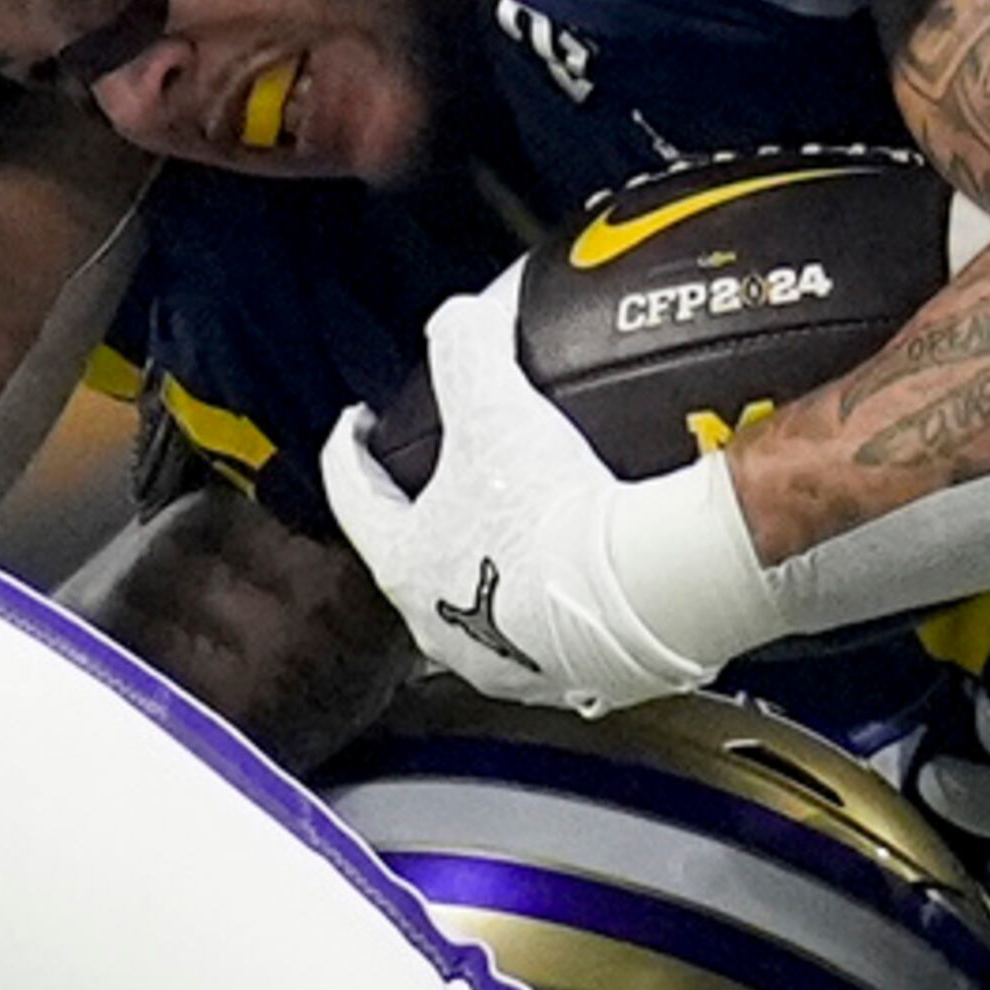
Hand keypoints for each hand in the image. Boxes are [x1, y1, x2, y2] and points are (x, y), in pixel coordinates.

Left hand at [318, 263, 776, 714]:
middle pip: (418, 547)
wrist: (641, 592)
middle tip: (453, 465)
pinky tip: (585, 564)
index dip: (349, 445)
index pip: (351, 493)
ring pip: (482, 594)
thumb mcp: (493, 404)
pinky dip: (558, 592)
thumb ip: (464, 343)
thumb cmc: (554, 517)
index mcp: (403, 562)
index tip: (358, 422)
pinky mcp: (568, 673)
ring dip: (494, 552)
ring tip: (525, 511)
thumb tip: (463, 315)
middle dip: (430, 503)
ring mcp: (504, 657)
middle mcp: (441, 624)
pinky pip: (551, 626)